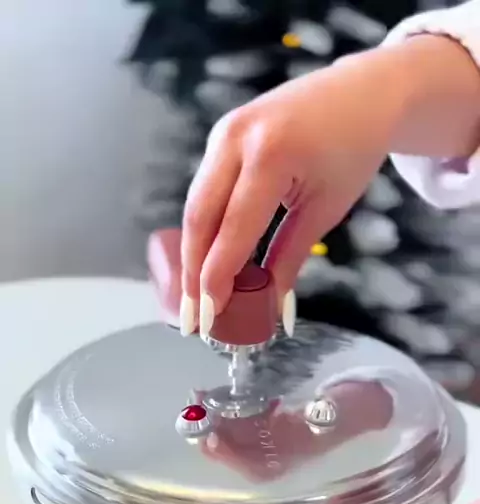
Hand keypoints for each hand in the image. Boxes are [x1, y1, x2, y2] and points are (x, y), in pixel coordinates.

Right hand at [180, 49, 399, 337]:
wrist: (360, 94)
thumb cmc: (350, 151)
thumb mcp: (325, 210)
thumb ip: (290, 258)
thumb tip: (270, 307)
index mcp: (272, 155)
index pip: (234, 228)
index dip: (217, 276)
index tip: (208, 315)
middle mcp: (238, 137)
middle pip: (200, 217)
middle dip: (193, 272)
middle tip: (190, 318)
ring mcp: (224, 132)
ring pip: (196, 205)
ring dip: (193, 255)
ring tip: (194, 299)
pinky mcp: (221, 136)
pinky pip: (205, 191)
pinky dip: (204, 230)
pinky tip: (205, 262)